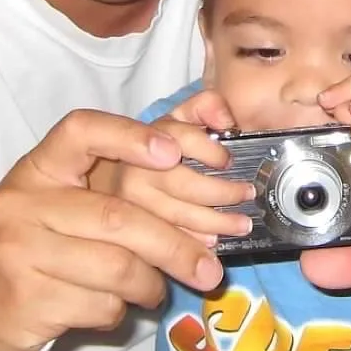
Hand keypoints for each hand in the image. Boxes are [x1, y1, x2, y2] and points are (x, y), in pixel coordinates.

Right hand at [0, 110, 229, 350]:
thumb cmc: (35, 244)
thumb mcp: (60, 203)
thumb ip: (117, 182)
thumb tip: (202, 148)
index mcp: (36, 170)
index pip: (79, 131)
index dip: (129, 136)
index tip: (172, 152)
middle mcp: (23, 204)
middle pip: (117, 217)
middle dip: (175, 245)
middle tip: (212, 269)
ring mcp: (20, 254)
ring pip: (116, 268)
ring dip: (151, 285)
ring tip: (153, 290)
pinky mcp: (28, 302)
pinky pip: (101, 306)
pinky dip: (120, 311)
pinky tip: (109, 306)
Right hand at [89, 90, 254, 248]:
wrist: (104, 187)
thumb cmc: (156, 152)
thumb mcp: (178, 122)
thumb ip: (204, 107)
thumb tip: (225, 118)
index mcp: (146, 140)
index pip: (177, 137)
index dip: (205, 148)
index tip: (226, 160)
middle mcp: (131, 172)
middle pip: (181, 183)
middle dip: (221, 191)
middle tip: (247, 194)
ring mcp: (127, 206)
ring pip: (176, 216)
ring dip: (215, 222)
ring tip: (241, 224)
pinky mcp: (127, 235)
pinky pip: (165, 242)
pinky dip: (193, 243)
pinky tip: (212, 242)